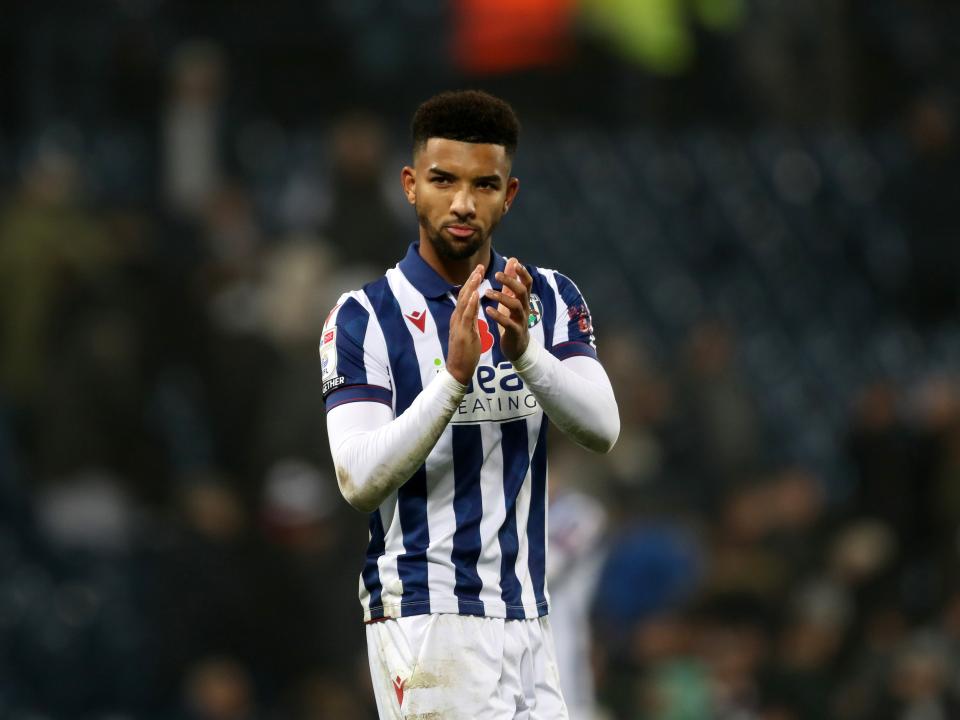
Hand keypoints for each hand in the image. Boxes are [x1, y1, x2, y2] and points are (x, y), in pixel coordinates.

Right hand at [446, 265, 483, 384]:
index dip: (472, 283)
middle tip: (480, 266)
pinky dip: (470, 303)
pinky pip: (466, 316)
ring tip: (478, 274)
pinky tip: (475, 294)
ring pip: (464, 302)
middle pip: (463, 295)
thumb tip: (474, 308)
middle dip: (472, 279)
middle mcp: (457, 318)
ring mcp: (458, 325)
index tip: (479, 271)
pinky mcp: (462, 333)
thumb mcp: (469, 331)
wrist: (458, 370)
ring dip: (471, 287)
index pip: (465, 296)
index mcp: (459, 318)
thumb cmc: (465, 353)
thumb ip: (470, 319)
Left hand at [485, 257, 531, 360]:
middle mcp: (524, 308)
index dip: (523, 273)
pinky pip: (508, 322)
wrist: (517, 346)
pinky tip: (487, 309)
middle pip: (522, 292)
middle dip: (510, 282)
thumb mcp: (512, 298)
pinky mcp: (515, 332)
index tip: (515, 263)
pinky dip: (498, 315)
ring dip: (501, 297)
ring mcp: (521, 320)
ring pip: (515, 306)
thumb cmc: (513, 319)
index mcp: (523, 299)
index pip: (527, 283)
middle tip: (495, 275)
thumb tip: (514, 260)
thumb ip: (512, 281)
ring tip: (487, 292)